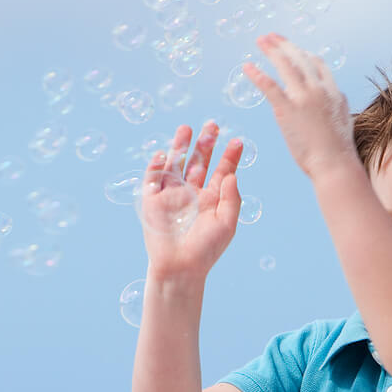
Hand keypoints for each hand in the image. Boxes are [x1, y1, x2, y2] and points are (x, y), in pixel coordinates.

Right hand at [140, 121, 243, 281]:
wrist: (180, 267)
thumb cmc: (206, 250)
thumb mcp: (227, 224)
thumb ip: (232, 199)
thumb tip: (232, 174)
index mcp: (212, 198)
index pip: (222, 171)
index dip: (230, 156)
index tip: (239, 141)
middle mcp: (192, 192)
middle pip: (199, 161)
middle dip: (206, 143)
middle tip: (213, 124)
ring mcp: (172, 194)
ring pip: (176, 163)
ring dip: (181, 146)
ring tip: (187, 128)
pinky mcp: (153, 200)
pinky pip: (153, 178)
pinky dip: (157, 165)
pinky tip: (164, 153)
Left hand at [245, 33, 357, 179]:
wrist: (335, 164)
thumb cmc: (339, 151)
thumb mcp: (344, 121)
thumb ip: (337, 107)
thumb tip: (335, 103)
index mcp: (333, 91)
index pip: (317, 64)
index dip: (303, 53)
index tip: (292, 49)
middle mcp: (319, 89)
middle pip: (300, 58)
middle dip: (284, 45)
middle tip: (271, 37)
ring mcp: (304, 97)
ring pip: (286, 65)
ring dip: (272, 50)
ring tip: (260, 40)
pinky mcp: (288, 109)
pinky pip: (269, 85)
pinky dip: (257, 74)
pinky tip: (247, 66)